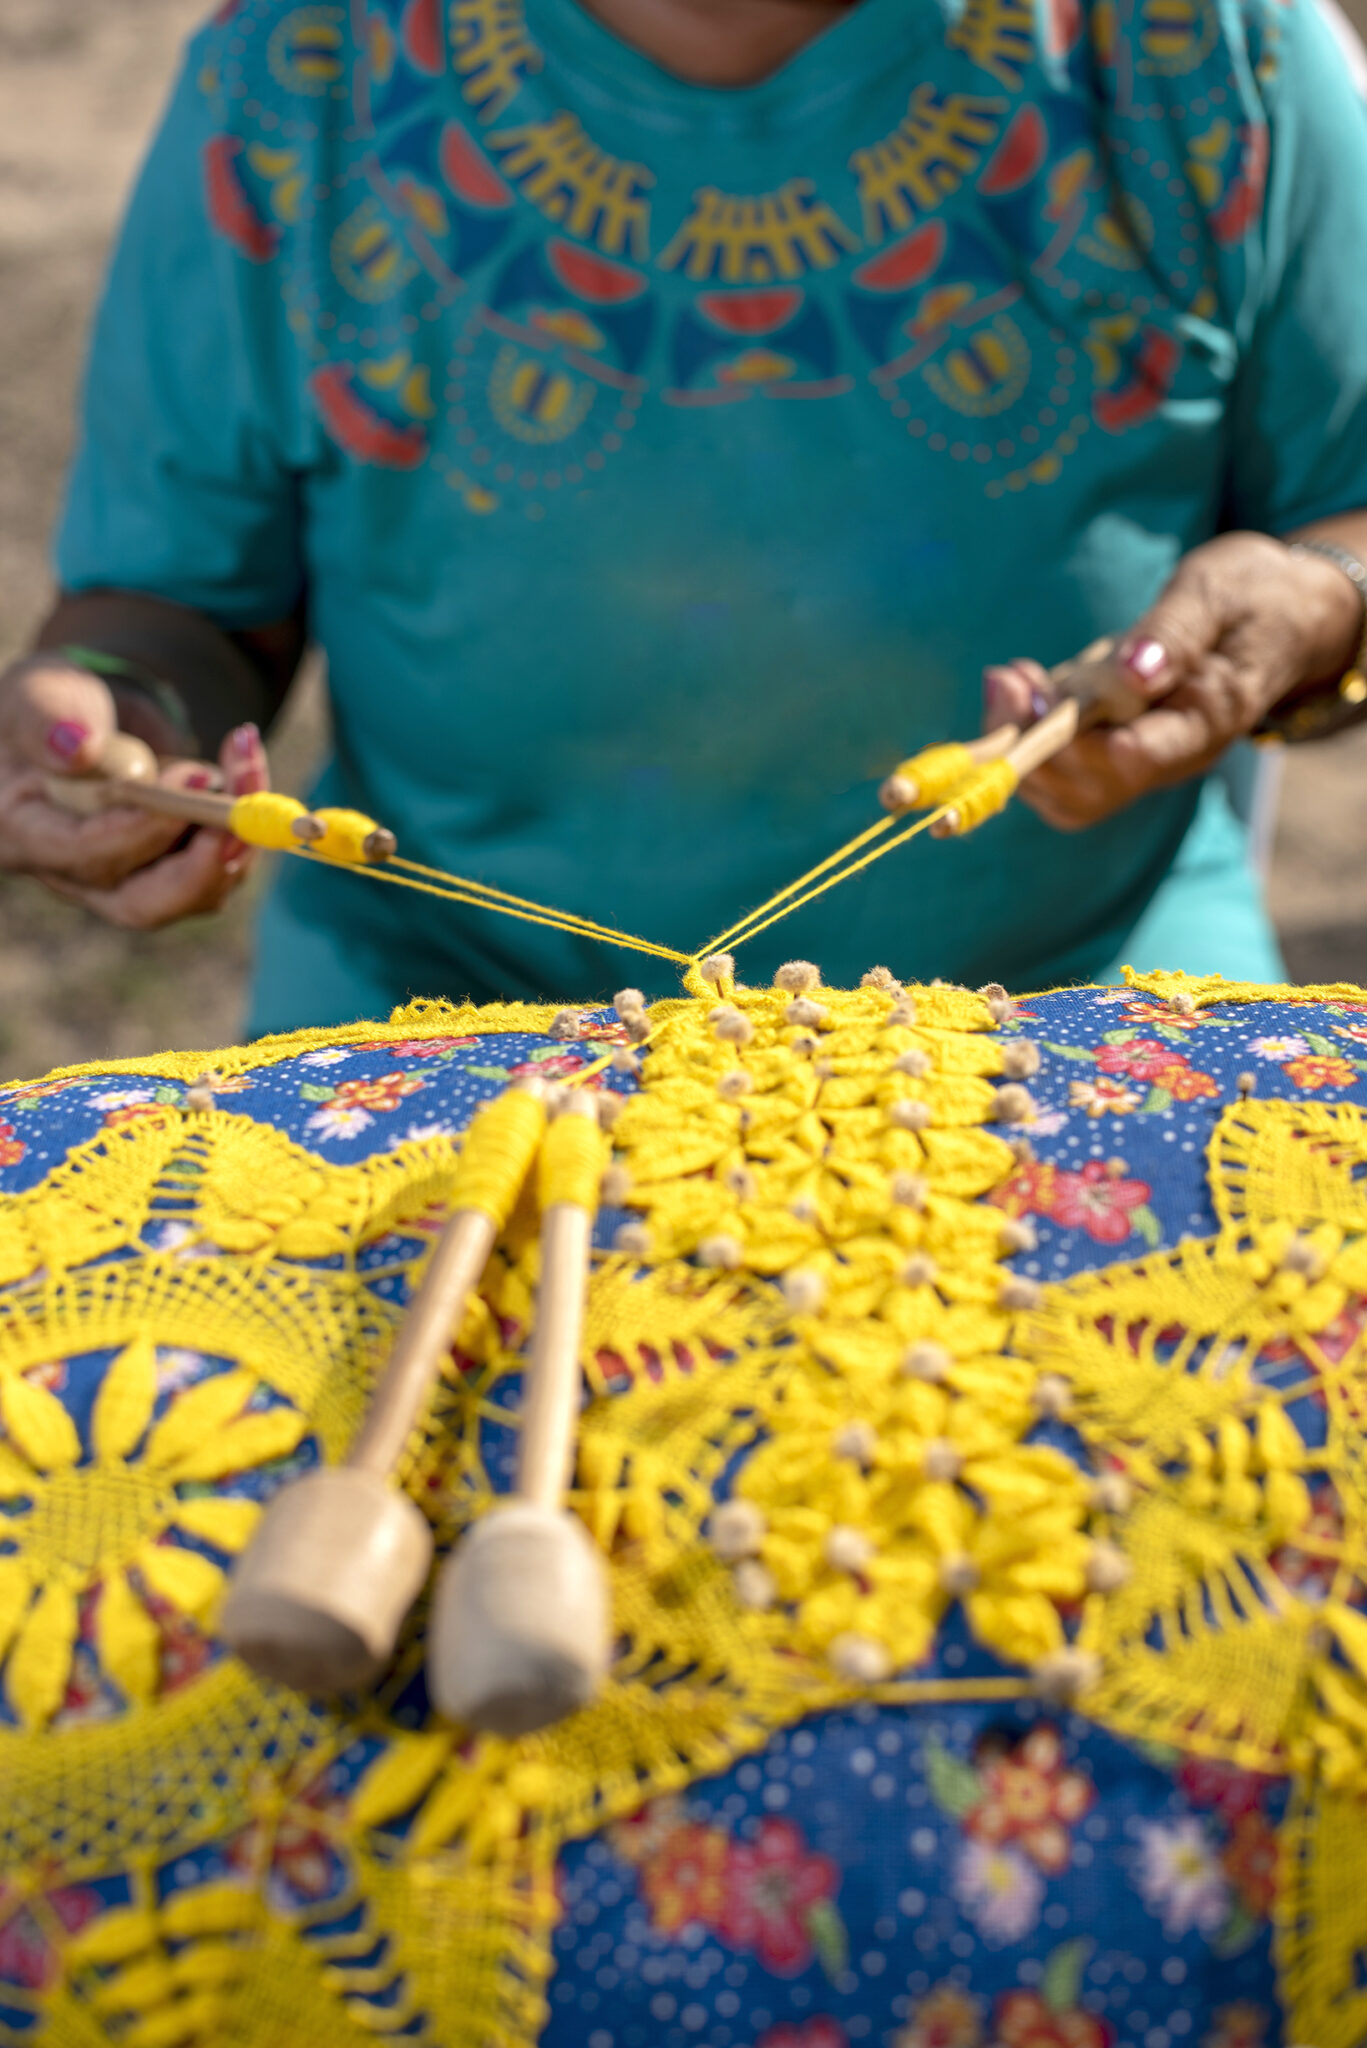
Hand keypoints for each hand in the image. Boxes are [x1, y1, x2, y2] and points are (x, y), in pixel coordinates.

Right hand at [0, 655, 269, 927]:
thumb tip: (79, 749)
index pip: (87, 854)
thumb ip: (46, 720)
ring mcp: (124, 880)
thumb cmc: (47, 707)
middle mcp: (73, 875)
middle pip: (143, 905)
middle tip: (241, 813)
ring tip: (245, 760)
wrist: (76, 721)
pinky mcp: (166, 871)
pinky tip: (244, 768)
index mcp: (24, 835)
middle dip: (203, 864)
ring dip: (235, 834)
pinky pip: (214, 867)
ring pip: (191, 892)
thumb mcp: (35, 694)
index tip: (194, 777)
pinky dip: (242, 825)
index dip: (146, 826)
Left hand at [982, 530, 1364, 829]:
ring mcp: (1141, 760)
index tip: (1030, 697)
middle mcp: (1171, 757)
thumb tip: (1134, 672)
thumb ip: (1174, 633)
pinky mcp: (1115, 749)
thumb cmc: (1250, 596)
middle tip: (1005, 678)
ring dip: (1019, 742)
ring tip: (1006, 677)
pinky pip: (1059, 769)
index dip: (1074, 742)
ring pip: (1063, 791)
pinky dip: (1025, 734)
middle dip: (1032, 745)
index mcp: (1207, 722)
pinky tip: (1017, 685)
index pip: (1134, 760)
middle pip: (1086, 790)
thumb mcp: (1217, 593)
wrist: (1276, 617)